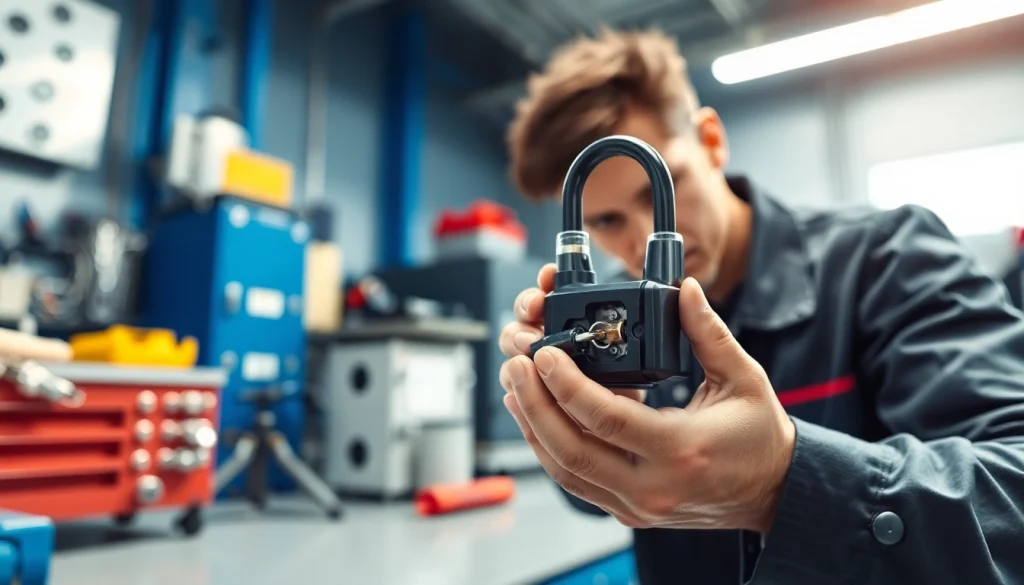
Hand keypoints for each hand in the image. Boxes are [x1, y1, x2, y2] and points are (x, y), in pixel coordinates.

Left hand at [499, 277, 794, 532]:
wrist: (773, 490)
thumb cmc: (759, 435)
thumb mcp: (744, 378)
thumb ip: (708, 333)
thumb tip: (684, 290)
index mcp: (683, 449)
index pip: (607, 419)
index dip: (567, 385)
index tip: (545, 353)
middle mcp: (654, 487)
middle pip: (572, 450)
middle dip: (535, 404)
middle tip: (517, 364)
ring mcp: (638, 505)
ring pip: (566, 470)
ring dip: (533, 426)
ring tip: (516, 385)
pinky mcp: (628, 510)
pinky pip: (577, 481)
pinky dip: (550, 448)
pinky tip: (536, 416)